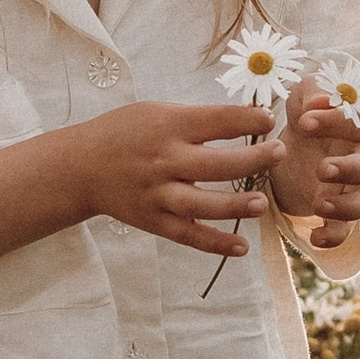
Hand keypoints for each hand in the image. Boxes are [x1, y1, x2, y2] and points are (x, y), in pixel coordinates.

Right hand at [73, 99, 286, 258]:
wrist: (80, 168)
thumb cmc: (123, 133)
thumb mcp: (155, 112)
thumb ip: (196, 119)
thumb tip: (247, 119)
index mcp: (167, 126)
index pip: (217, 121)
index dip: (249, 119)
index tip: (269, 118)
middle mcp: (164, 161)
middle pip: (217, 164)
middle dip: (254, 159)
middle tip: (279, 153)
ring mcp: (158, 194)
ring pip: (204, 205)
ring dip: (237, 206)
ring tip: (262, 204)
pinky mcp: (154, 221)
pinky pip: (188, 236)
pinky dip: (215, 244)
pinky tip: (241, 247)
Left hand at [270, 81, 359, 243]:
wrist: (299, 139)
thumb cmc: (309, 110)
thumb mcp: (305, 94)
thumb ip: (313, 94)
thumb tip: (319, 101)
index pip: (358, 122)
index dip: (334, 122)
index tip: (303, 122)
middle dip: (349, 169)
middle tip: (322, 169)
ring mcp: (355, 187)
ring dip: (345, 206)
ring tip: (318, 205)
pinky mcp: (339, 210)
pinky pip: (344, 229)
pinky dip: (334, 236)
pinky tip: (314, 238)